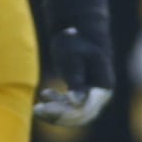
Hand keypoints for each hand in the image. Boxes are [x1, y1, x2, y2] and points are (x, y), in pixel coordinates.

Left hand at [34, 0, 113, 126]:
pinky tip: (45, 95)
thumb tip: (77, 102)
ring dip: (56, 112)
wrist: (78, 25)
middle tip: (37, 109)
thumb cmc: (76, 39)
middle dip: (59, 116)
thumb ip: (76, 82)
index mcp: (104, 86)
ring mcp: (94, 93)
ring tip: (38, 107)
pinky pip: (72, 106)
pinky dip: (58, 104)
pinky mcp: (84, 90)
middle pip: (81, 116)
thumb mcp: (73, 60)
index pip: (86, 110)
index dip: (65, 113)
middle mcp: (101, 93)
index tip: (45, 106)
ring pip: (75, 113)